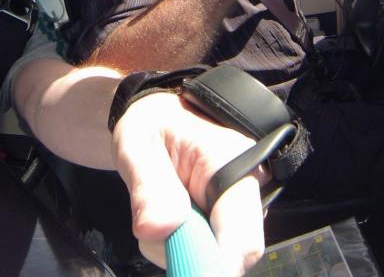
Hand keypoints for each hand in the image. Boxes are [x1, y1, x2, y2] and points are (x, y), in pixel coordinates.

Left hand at [112, 91, 264, 275]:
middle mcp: (245, 190)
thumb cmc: (150, 125)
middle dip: (187, 251)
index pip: (243, 235)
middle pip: (229, 251)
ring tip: (156, 211)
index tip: (185, 270)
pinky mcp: (224, 223)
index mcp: (233, 163)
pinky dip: (177, 246)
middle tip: (152, 227)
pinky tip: (166, 218)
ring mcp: (237, 210)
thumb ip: (149, 184)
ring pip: (213, 255)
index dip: (216, 263)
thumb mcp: (138, 144)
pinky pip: (202, 252)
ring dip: (176, 248)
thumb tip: (156, 230)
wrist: (156, 122)